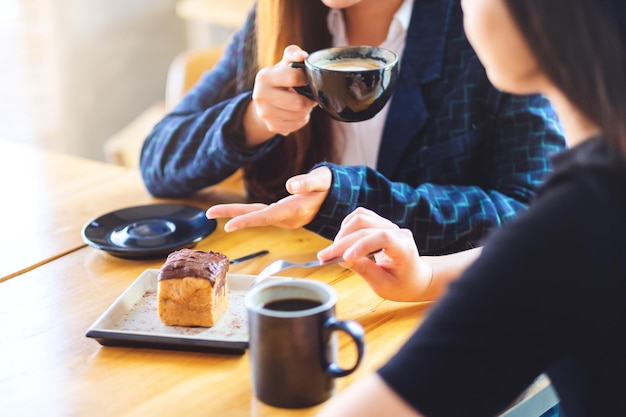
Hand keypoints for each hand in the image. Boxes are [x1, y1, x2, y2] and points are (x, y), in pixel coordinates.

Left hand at [206, 166, 331, 230]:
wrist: (337, 198)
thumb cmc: (329, 186)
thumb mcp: (321, 180)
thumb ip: (307, 182)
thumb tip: (290, 185)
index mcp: (294, 210)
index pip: (266, 217)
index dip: (247, 221)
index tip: (229, 226)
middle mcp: (286, 218)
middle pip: (255, 217)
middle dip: (232, 215)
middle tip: (208, 213)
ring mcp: (283, 218)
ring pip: (256, 216)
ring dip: (235, 214)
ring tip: (212, 211)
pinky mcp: (281, 215)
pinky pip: (259, 215)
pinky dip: (245, 214)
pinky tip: (232, 213)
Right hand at [243, 45, 317, 144]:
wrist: (264, 100)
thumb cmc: (280, 78)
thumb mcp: (284, 63)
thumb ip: (294, 55)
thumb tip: (302, 56)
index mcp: (264, 77)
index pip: (293, 77)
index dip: (306, 78)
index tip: (308, 79)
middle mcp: (261, 96)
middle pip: (298, 103)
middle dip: (309, 99)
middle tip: (309, 95)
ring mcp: (265, 113)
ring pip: (299, 115)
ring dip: (306, 110)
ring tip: (302, 102)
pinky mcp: (272, 126)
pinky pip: (297, 125)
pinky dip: (301, 119)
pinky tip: (297, 112)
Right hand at [317, 207, 433, 301]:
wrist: (415, 278)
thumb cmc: (402, 285)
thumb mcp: (383, 286)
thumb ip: (365, 270)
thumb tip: (342, 258)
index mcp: (405, 249)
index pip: (383, 238)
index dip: (362, 245)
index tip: (344, 259)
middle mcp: (399, 233)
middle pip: (366, 227)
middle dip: (342, 242)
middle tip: (324, 257)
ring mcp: (390, 226)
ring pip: (361, 218)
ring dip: (343, 232)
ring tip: (333, 250)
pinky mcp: (381, 224)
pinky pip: (361, 216)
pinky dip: (347, 226)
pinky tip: (341, 239)